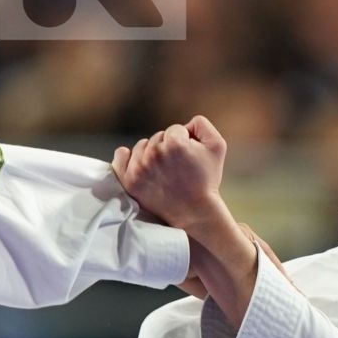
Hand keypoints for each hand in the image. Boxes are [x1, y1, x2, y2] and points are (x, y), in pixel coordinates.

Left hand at [111, 115, 227, 229]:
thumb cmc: (207, 180)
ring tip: (164, 170)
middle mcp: (154, 152)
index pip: (175, 130)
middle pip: (157, 137)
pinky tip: (136, 162)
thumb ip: (201, 124)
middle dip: (167, 148)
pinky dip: (126, 158)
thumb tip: (184, 125)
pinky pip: (120, 158)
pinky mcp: (130, 181)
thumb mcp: (217, 145)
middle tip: (177, 167)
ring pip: (142, 146)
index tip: (188, 157)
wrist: (194, 213)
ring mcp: (140, 167)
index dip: (184, 141)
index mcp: (174, 142)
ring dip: (151, 154)